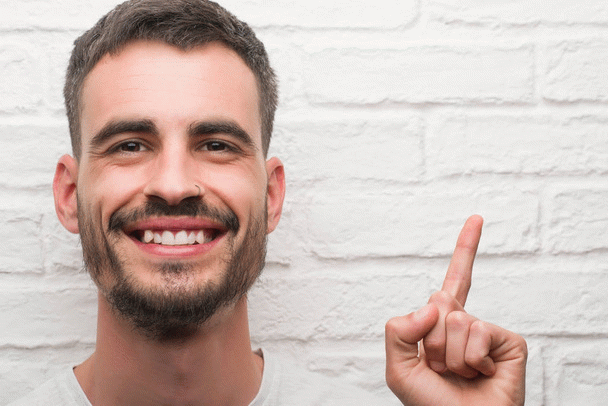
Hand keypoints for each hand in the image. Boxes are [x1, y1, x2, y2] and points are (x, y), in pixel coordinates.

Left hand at [385, 215, 526, 405]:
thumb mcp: (399, 370)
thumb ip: (398, 332)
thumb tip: (433, 303)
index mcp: (442, 324)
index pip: (453, 280)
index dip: (466, 249)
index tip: (477, 219)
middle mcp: (466, 323)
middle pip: (438, 303)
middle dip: (432, 341)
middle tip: (443, 370)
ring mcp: (487, 332)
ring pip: (455, 320)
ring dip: (451, 356)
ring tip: (461, 376)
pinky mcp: (509, 342)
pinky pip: (478, 332)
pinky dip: (472, 360)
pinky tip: (481, 375)